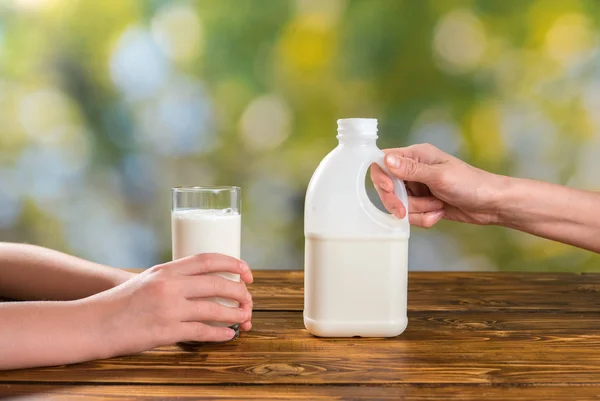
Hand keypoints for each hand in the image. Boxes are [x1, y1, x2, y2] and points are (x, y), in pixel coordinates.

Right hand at [96, 253, 252, 356]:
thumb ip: (174, 277)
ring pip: (214, 309)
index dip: (233, 264)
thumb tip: (204, 280)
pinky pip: (201, 332)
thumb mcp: (148, 279)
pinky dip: (220, 334)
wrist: (92, 323)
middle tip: (249, 299)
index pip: (208, 259)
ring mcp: (168, 309)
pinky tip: (229, 335)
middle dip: (240, 292)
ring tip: (246, 317)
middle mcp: (169, 286)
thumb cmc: (120, 302)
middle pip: (218, 284)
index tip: (247, 272)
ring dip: (235, 314)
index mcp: (166, 270)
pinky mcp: (165, 332)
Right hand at [370, 143, 502, 227]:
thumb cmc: (471, 184)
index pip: (383, 162)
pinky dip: (423, 218)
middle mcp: (413, 170)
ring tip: (437, 206)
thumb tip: (386, 159)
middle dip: (397, 202)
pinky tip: (439, 213)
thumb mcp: (439, 176)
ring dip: (417, 210)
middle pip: (387, 187)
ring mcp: (417, 188)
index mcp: (415, 155)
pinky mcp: (423, 204)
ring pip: (399, 204)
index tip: (391, 191)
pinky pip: (411, 215)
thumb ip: (411, 170)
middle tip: (404, 211)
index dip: (381, 178)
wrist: (491, 204)